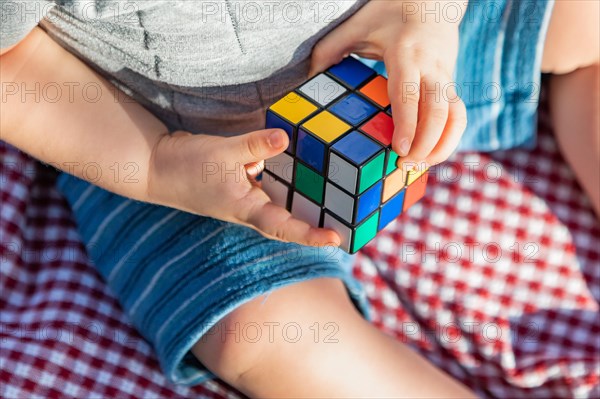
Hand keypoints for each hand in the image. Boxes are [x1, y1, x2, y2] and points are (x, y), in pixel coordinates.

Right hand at [147, 128, 340, 245]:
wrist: (157, 165)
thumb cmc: (184, 167)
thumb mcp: (221, 154)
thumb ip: (253, 146)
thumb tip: (286, 137)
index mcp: (246, 209)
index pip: (284, 228)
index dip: (310, 235)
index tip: (336, 239)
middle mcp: (251, 207)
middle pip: (292, 218)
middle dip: (319, 219)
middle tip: (351, 216)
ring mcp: (247, 195)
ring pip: (283, 199)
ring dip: (306, 196)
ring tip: (338, 189)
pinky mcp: (243, 181)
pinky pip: (271, 180)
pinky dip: (287, 173)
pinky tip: (303, 159)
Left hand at [310, 0, 467, 167]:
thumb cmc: (389, 12)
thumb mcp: (357, 25)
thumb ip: (330, 49)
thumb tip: (308, 80)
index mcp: (405, 53)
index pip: (409, 94)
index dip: (407, 124)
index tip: (399, 149)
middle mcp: (431, 66)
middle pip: (437, 110)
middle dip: (425, 143)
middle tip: (405, 165)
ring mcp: (446, 76)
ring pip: (455, 115)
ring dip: (442, 145)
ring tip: (420, 167)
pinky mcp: (452, 84)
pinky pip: (458, 115)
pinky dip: (449, 138)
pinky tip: (431, 155)